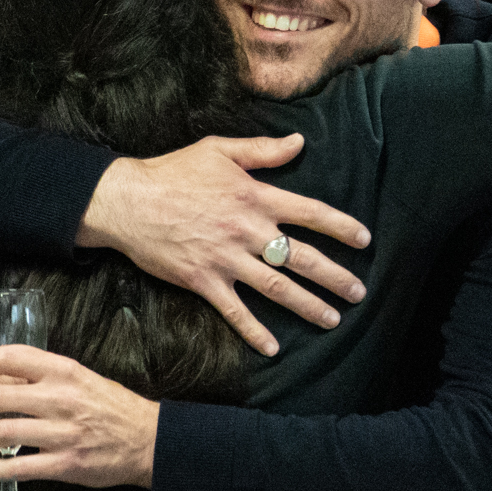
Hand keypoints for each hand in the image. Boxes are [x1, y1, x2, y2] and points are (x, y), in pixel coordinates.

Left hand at [0, 345, 158, 488]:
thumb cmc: (113, 406)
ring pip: (0, 433)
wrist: (149, 440)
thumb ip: (44, 377)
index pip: (8, 358)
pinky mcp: (64, 464)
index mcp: (63, 371)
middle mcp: (59, 398)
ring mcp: (61, 433)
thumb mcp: (81, 377)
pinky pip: (17, 469)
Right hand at [76, 135, 368, 355]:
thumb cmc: (172, 172)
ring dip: (307, 305)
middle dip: (334, 276)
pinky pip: (234, 311)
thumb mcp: (219, 150)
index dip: (340, 227)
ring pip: (276, 286)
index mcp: (254, 196)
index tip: (364, 240)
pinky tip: (272, 348)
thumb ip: (262, 151)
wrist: (127, 201)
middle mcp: (246, 230)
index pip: (309, 213)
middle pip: (301, 256)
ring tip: (332, 320)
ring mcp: (226, 258)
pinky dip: (254, 331)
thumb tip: (300, 142)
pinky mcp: (203, 281)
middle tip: (358, 293)